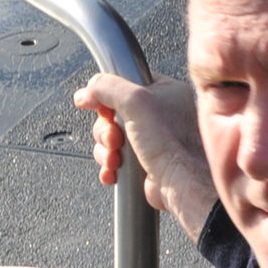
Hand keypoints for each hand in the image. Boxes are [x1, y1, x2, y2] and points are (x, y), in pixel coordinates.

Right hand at [74, 73, 213, 240]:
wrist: (182, 183)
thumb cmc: (170, 142)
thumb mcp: (135, 100)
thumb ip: (106, 87)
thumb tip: (85, 93)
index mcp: (164, 92)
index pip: (125, 83)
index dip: (108, 96)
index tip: (103, 107)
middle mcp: (159, 115)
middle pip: (112, 114)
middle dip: (106, 130)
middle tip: (114, 138)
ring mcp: (151, 141)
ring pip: (110, 139)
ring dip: (106, 150)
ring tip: (116, 159)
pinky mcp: (144, 163)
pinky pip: (115, 160)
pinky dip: (110, 167)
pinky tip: (114, 171)